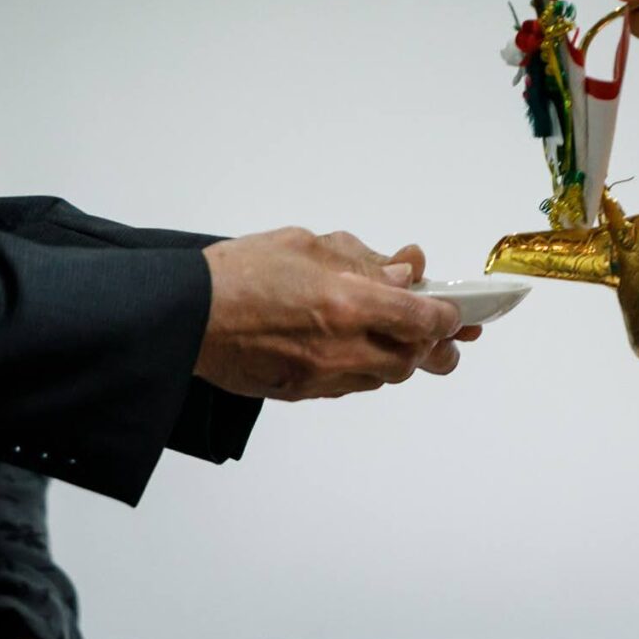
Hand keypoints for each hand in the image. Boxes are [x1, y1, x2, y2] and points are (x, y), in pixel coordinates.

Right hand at [197, 231, 473, 399]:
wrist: (186, 316)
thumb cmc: (237, 275)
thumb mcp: (307, 245)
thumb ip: (360, 261)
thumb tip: (399, 274)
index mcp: (347, 304)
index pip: (423, 319)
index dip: (446, 316)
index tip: (452, 311)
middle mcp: (340, 349)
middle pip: (410, 360)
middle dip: (430, 347)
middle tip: (442, 335)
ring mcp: (319, 377)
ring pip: (381, 378)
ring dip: (395, 358)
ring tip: (395, 339)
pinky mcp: (298, 393)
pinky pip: (346, 387)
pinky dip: (361, 370)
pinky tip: (353, 351)